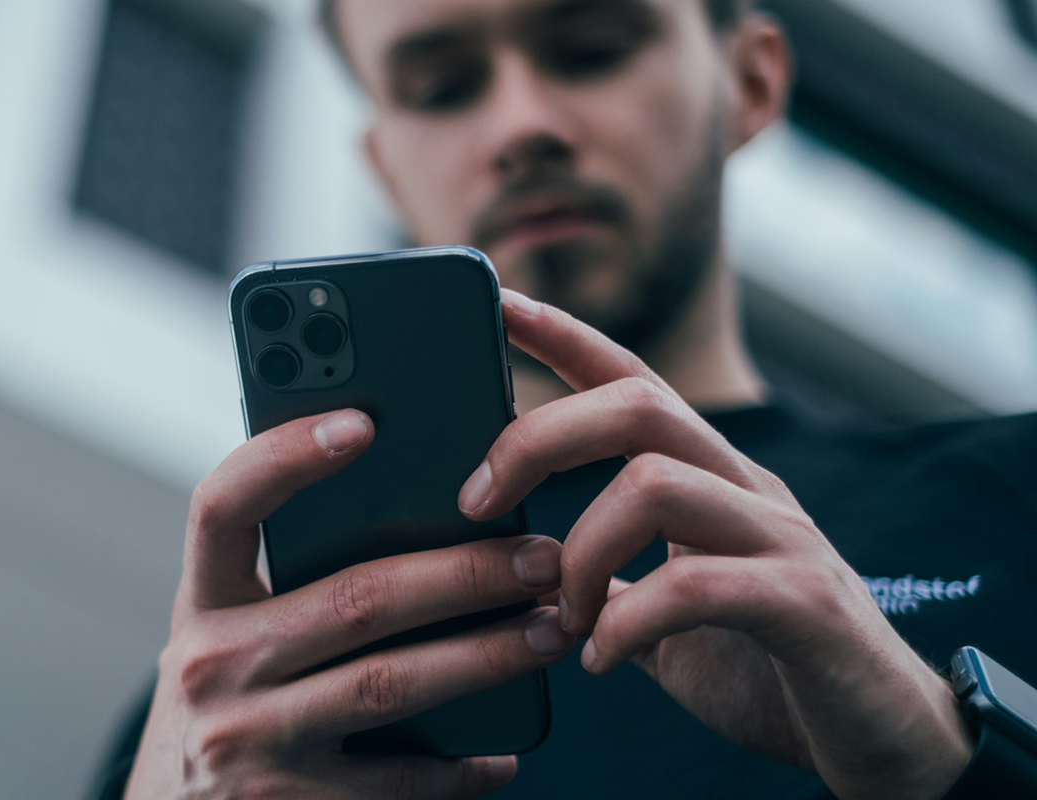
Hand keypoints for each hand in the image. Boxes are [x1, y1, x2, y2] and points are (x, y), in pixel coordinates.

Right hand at [124, 409, 574, 798]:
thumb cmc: (225, 705)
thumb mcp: (227, 635)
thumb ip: (286, 581)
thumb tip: (421, 512)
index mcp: (199, 602)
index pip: (222, 505)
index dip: (285, 457)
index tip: (362, 421)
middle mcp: (210, 665)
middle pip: (353, 597)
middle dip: (463, 571)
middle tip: (539, 557)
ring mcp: (245, 740)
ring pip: (388, 683)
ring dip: (484, 656)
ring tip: (549, 631)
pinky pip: (394, 782)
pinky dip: (457, 768)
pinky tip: (501, 753)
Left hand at [457, 290, 972, 799]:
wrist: (886, 743)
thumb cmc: (772, 675)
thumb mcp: (668, 618)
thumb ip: (611, 583)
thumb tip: (526, 569)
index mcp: (713, 483)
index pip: (634, 381)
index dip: (565, 337)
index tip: (498, 302)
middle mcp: (750, 491)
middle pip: (636, 405)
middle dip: (537, 439)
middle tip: (475, 502)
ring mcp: (784, 540)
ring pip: (655, 483)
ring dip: (579, 553)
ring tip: (562, 617)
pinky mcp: (807, 605)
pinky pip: (695, 585)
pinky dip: (627, 623)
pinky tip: (602, 659)